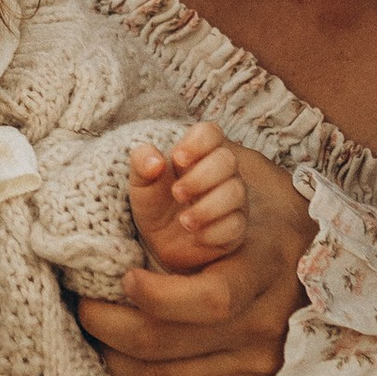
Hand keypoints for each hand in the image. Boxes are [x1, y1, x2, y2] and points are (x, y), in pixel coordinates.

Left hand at [78, 148, 312, 375]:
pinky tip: (130, 365)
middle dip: (111, 328)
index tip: (123, 277)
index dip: (156, 296)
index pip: (210, 299)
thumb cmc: (273, 208)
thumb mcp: (247, 174)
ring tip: (97, 332)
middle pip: (170, 345)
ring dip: (117, 361)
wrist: (336, 259)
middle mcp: (267, 324)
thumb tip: (148, 159)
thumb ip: (200, 165)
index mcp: (267, 268)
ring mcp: (260, 364)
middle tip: (85, 306)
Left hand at [127, 119, 246, 273]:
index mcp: (197, 153)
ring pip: (236, 192)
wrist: (160, 242)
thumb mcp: (140, 183)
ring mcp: (232, 199)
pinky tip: (196, 235)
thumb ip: (142, 164)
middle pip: (227, 160)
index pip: (210, 132)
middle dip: (201, 177)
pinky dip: (213, 232)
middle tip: (177, 194)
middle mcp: (220, 172)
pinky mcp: (236, 227)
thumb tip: (155, 161)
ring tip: (184, 221)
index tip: (178, 158)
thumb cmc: (154, 203)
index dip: (199, 142)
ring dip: (208, 207)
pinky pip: (235, 225)